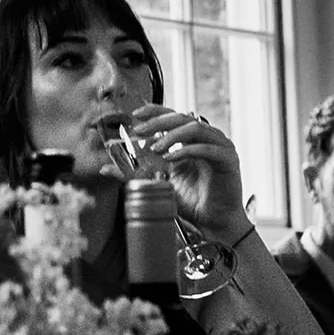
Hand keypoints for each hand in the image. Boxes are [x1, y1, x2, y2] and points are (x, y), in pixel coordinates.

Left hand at [130, 103, 246, 235]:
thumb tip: (104, 168)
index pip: (172, 116)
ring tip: (154, 148)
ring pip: (194, 128)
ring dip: (171, 136)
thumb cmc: (189, 202)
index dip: (155, 111)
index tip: (135, 114)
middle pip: (182, 118)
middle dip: (158, 122)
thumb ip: (133, 174)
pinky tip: (170, 159)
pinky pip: (207, 148)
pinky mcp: (229, 159)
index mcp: (191, 139)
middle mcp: (207, 138)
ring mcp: (220, 147)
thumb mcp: (156, 184)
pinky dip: (186, 151)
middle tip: (139, 130)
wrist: (213, 222)